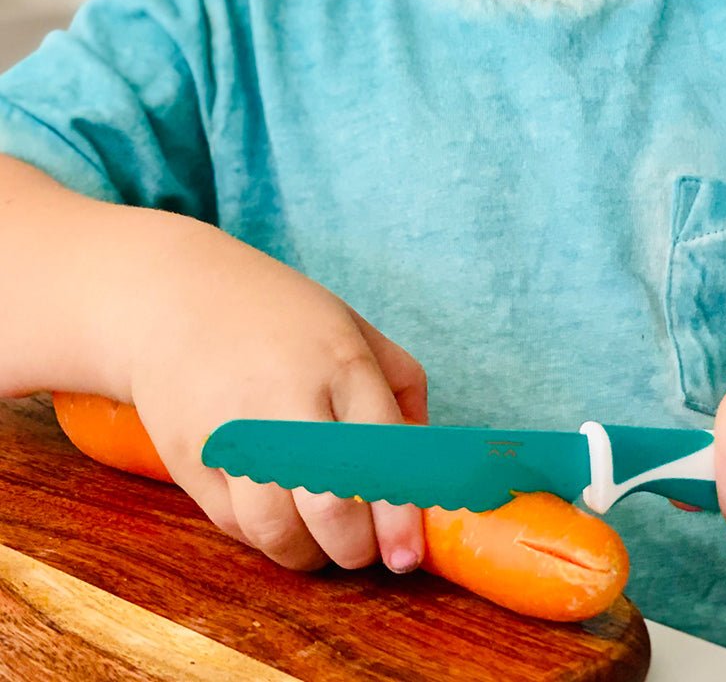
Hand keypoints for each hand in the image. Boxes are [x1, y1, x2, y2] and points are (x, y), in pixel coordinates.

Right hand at [122, 214, 427, 573]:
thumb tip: (422, 455)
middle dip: (357, 547)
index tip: (407, 555)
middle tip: (366, 549)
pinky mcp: (189, 457)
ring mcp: (232, 431)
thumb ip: (401, 384)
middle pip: (331, 505)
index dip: (400, 516)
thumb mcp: (354, 326)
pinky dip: (265, 536)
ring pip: (278, 530)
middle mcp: (286, 397)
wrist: (175, 297)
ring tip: (323, 541)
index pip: (382, 453)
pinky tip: (280, 516)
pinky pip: (236, 524)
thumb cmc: (281, 315)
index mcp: (340, 362)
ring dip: (310, 555)